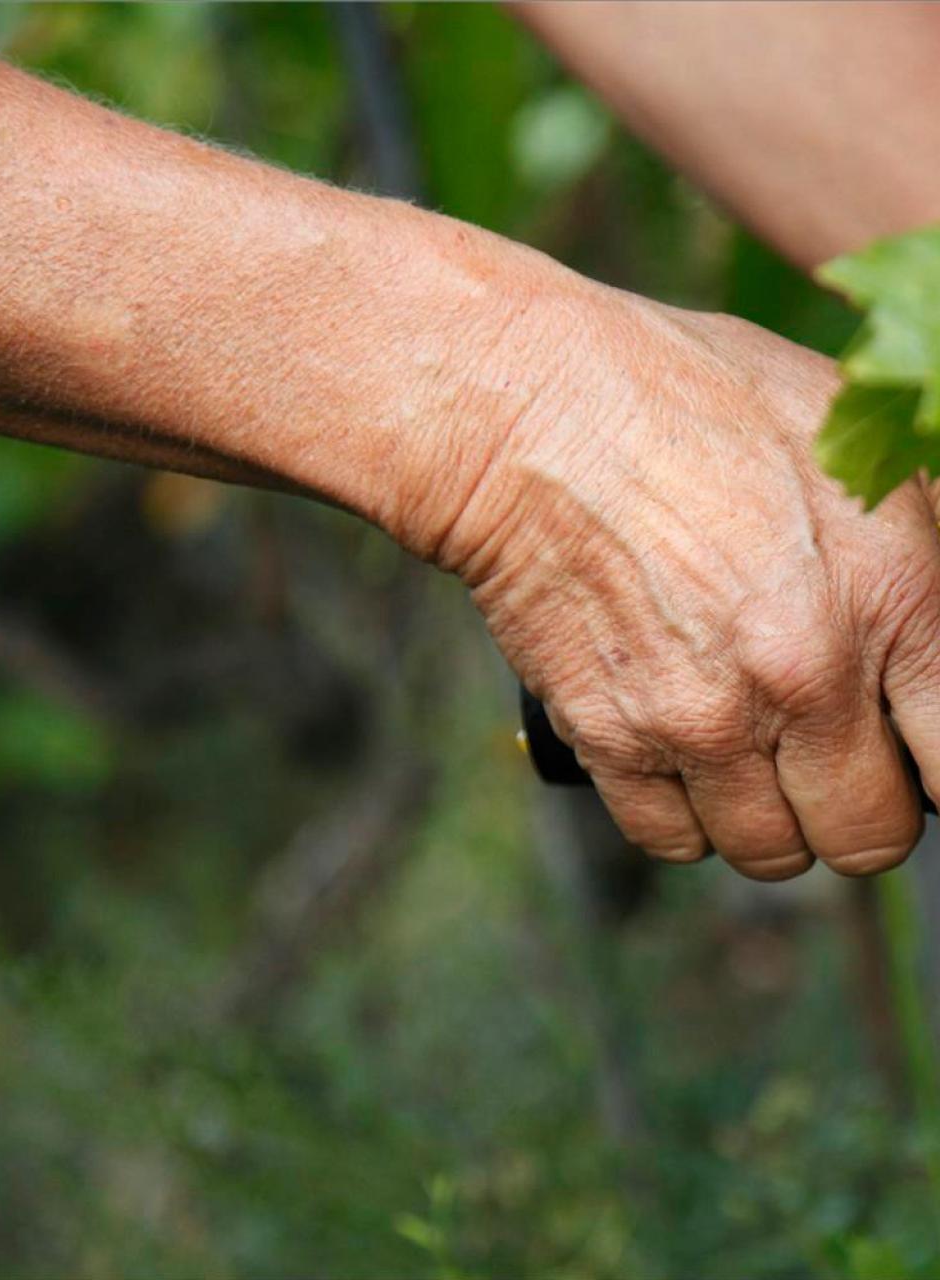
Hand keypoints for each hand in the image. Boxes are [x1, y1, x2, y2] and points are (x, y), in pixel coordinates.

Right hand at [442, 288, 939, 879]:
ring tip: (741, 744)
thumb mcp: (841, 431)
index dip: (937, 772)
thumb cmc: (688, 401)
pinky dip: (680, 812)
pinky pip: (671, 840)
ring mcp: (702, 719)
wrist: (532, 418)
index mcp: (891, 595)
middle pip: (867, 836)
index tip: (910, 758)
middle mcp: (804, 677)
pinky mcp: (612, 739)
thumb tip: (937, 628)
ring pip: (769, 851)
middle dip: (855, 806)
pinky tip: (676, 749)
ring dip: (764, 812)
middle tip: (826, 755)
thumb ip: (920, 535)